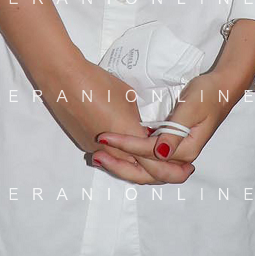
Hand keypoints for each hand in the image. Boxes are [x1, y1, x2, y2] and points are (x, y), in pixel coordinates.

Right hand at [38, 56, 191, 185]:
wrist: (66, 81)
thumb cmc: (100, 84)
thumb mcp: (128, 98)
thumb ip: (138, 119)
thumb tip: (139, 127)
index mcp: (129, 137)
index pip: (156, 163)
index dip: (173, 169)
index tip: (188, 169)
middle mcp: (114, 152)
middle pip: (141, 173)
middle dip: (163, 174)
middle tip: (181, 173)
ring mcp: (97, 151)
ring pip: (124, 167)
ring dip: (141, 167)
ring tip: (158, 162)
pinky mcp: (86, 145)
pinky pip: (110, 158)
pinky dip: (123, 158)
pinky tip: (131, 151)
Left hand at [91, 68, 246, 184]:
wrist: (222, 88)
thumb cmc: (207, 94)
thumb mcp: (191, 108)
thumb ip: (174, 131)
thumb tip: (159, 152)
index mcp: (186, 150)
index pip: (149, 153)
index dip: (125, 145)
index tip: (104, 135)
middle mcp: (180, 157)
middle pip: (147, 172)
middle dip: (120, 165)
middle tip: (95, 155)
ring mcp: (175, 152)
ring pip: (146, 169)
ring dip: (123, 164)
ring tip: (99, 156)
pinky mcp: (171, 145)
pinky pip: (149, 158)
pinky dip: (131, 157)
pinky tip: (116, 151)